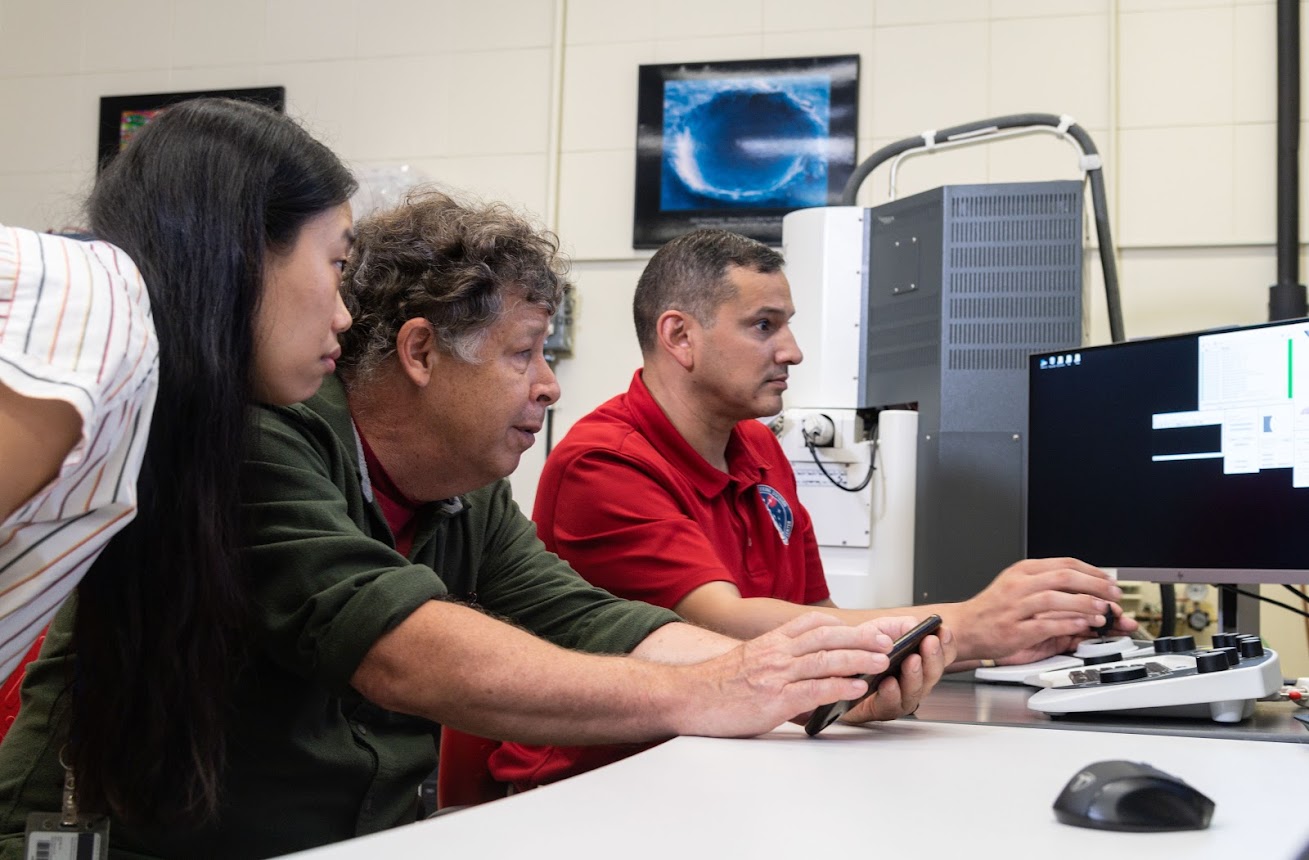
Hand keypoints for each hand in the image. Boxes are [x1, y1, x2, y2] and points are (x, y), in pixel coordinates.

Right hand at [675, 612, 898, 737]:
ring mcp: (776, 674)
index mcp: (771, 642)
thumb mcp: (750, 662)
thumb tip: (810, 674)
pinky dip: (839, 686)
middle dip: (862, 635)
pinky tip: (857, 687)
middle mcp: (776, 653)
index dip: (845, 623)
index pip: (814, 624)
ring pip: (826, 659)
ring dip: (859, 657)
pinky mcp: (774, 699)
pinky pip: (814, 689)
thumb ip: (778, 663)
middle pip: (828, 636)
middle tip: (890, 637)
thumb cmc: (716, 686)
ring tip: (883, 660)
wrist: (686, 697)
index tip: (868, 625)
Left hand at [840, 616, 954, 723]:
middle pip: (933, 673)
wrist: (838, 667)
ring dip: (915, 675)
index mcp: (920, 659)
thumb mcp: (882, 629)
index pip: (942, 654)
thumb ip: (902, 625)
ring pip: (916, 691)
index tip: (943, 631)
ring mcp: (902, 696)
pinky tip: (889, 682)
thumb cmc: (864, 649)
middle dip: (933, 657)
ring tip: (912, 660)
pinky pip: (892, 704)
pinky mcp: (883, 709)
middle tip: (930, 643)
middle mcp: (916, 680)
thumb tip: (915, 626)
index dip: (947, 644)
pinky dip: (892, 693)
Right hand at [947, 558, 1138, 662]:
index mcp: (1023, 571)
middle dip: (1095, 585)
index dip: (1092, 571)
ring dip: (1084, 603)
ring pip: (1055, 598)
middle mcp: (1019, 585)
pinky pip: (1045, 624)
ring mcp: (1015, 607)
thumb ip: (1046, 582)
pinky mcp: (1014, 629)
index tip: (1109, 581)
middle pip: (1063, 576)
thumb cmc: (992, 609)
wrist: (964, 627)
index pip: (1064, 563)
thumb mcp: (1017, 585)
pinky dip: (1067, 623)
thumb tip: (1082, 584)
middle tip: (1113, 595)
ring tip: (1104, 611)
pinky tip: (1082, 625)